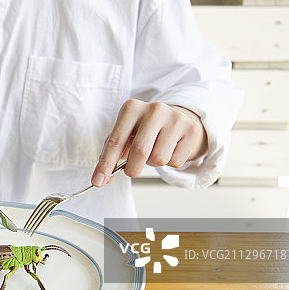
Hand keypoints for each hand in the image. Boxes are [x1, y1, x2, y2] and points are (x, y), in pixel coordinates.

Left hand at [91, 99, 206, 186]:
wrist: (175, 119)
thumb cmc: (143, 130)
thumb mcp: (124, 135)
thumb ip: (110, 155)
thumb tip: (100, 179)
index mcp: (131, 108)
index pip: (116, 141)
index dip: (106, 164)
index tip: (97, 181)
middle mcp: (154, 109)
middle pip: (140, 151)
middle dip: (132, 169)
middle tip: (131, 171)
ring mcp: (174, 118)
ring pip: (159, 158)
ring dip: (153, 163)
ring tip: (154, 151)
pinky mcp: (190, 130)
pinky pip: (175, 161)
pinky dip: (169, 162)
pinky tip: (169, 149)